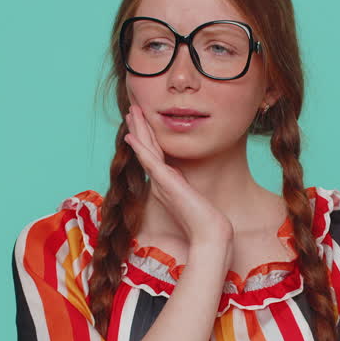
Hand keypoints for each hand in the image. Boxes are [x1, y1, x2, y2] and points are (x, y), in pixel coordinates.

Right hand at [123, 90, 233, 248]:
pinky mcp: (165, 183)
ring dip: (138, 129)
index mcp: (167, 181)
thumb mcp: (193, 196)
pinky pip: (150, 161)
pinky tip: (131, 136)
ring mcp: (161, 181)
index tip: (140, 121)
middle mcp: (160, 180)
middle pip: (147, 147)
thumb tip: (185, 181)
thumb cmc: (203, 218)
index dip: (146, 136)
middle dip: (139, 127)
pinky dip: (140, 148)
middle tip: (132, 109)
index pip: (154, 153)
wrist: (208, 232)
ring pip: (146, 149)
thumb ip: (185, 187)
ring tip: (131, 111)